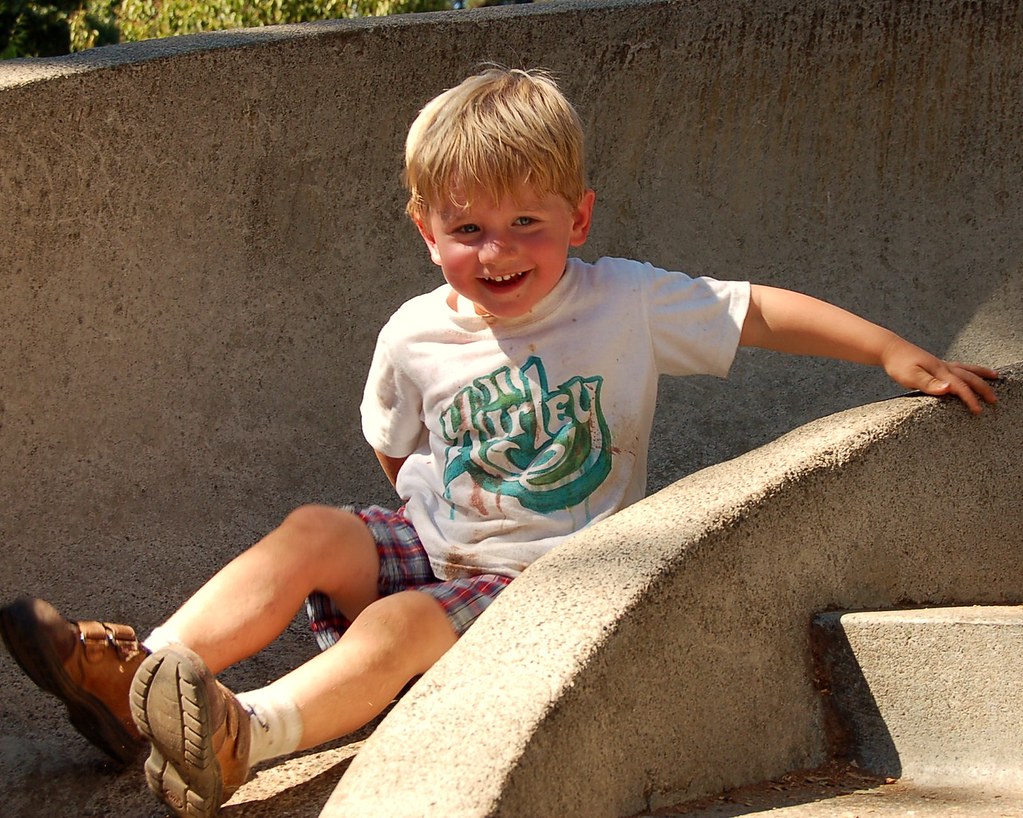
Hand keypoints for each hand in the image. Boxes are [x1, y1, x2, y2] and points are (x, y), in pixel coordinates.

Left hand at [881, 339, 999, 414]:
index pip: (960, 387)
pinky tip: (969, 372)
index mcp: (940, 371)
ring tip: (995, 376)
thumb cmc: (898, 363)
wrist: (889, 348)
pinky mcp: (935, 364)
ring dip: (981, 374)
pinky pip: (959, 367)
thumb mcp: (910, 376)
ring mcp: (940, 364)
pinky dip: (969, 369)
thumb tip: (948, 389)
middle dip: (983, 388)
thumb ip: (929, 383)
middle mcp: (944, 366)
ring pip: (967, 369)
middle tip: (994, 399)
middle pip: (969, 377)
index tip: (978, 410)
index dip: (970, 399)